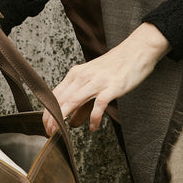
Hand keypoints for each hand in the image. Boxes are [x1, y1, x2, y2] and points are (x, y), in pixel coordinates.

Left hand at [45, 23, 169, 134]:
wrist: (137, 50)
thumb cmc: (116, 67)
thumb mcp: (94, 82)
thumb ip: (82, 104)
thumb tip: (72, 123)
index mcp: (76, 74)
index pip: (55, 95)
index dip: (47, 112)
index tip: (45, 126)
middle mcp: (83, 76)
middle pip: (61, 99)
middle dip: (52, 118)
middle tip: (49, 132)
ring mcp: (97, 81)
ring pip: (73, 100)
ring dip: (63, 117)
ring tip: (60, 132)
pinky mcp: (112, 87)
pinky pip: (99, 105)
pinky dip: (94, 118)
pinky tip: (93, 127)